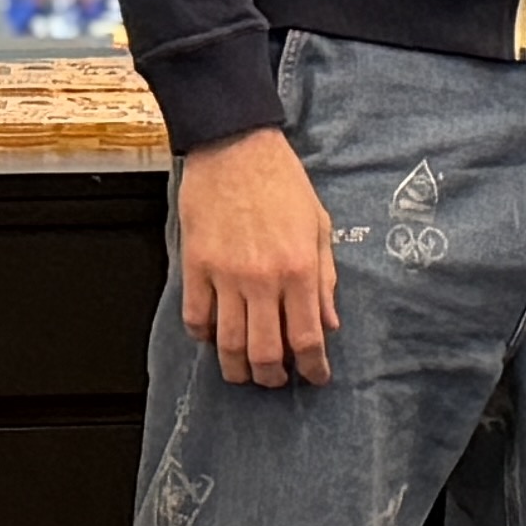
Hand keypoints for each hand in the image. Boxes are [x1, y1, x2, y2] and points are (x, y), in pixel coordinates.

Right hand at [174, 125, 338, 386]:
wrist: (235, 146)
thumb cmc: (281, 180)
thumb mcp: (319, 226)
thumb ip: (325, 278)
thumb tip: (330, 322)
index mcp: (299, 269)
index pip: (307, 339)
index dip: (313, 368)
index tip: (315, 376)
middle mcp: (263, 279)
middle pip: (265, 352)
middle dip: (273, 376)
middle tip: (277, 379)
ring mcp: (225, 275)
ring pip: (228, 344)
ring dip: (237, 368)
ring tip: (244, 372)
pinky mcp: (195, 265)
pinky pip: (196, 317)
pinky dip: (203, 336)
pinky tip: (212, 337)